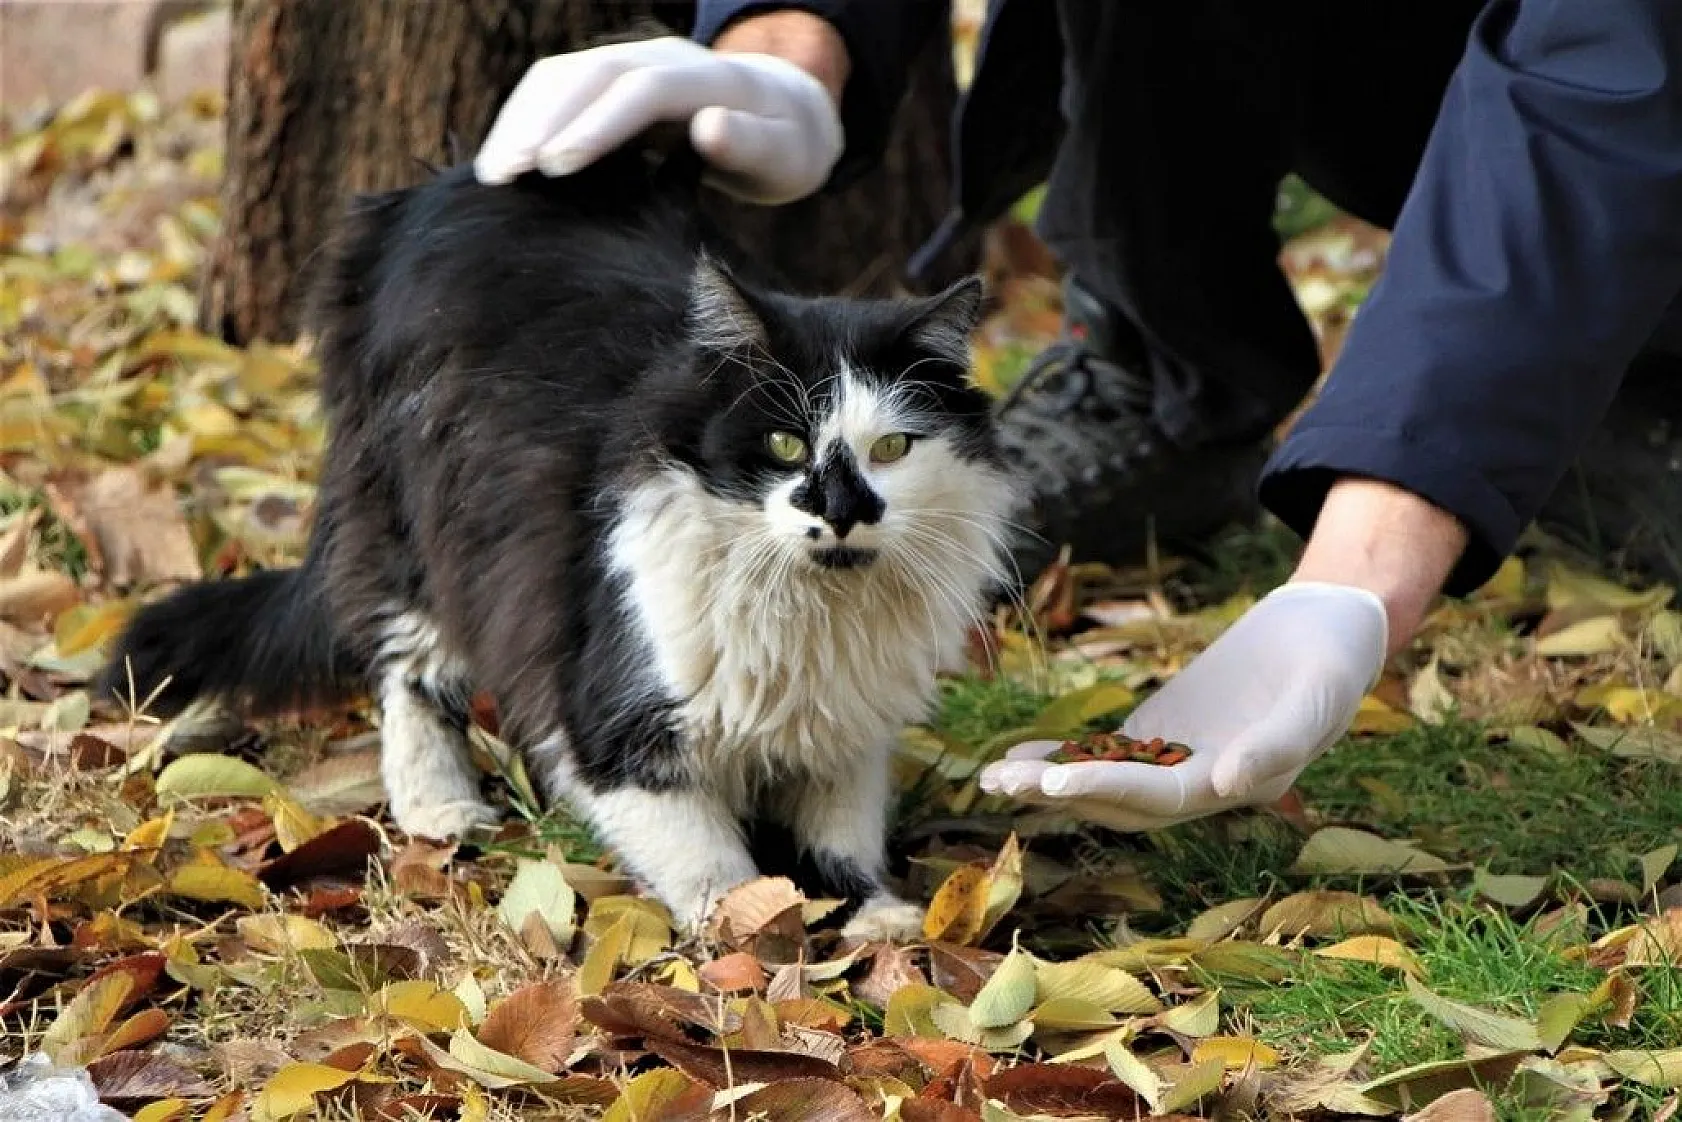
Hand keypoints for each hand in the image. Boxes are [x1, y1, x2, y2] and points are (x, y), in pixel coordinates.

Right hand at [474, 36, 843, 204]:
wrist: (784, 113)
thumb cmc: (785, 146)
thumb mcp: (786, 154)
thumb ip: (751, 142)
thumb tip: (710, 127)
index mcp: (709, 78)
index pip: (641, 91)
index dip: (597, 125)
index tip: (558, 167)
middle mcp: (662, 59)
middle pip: (590, 75)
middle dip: (542, 122)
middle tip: (505, 176)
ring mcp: (631, 63)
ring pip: (563, 77)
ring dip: (522, 120)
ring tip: (493, 176)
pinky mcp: (610, 81)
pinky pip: (557, 89)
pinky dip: (526, 120)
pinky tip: (504, 162)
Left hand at [979, 581, 1388, 829]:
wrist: (1330, 629)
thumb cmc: (1333, 660)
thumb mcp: (1318, 695)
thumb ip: (1278, 742)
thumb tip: (1229, 782)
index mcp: (1241, 783)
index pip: (1161, 798)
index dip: (1106, 789)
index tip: (1053, 780)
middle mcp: (1204, 783)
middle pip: (1121, 801)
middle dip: (1060, 792)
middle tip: (999, 782)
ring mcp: (1180, 759)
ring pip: (1106, 783)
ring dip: (1050, 782)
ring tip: (992, 777)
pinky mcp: (1165, 732)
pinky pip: (1107, 754)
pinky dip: (1064, 756)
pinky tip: (1019, 755)